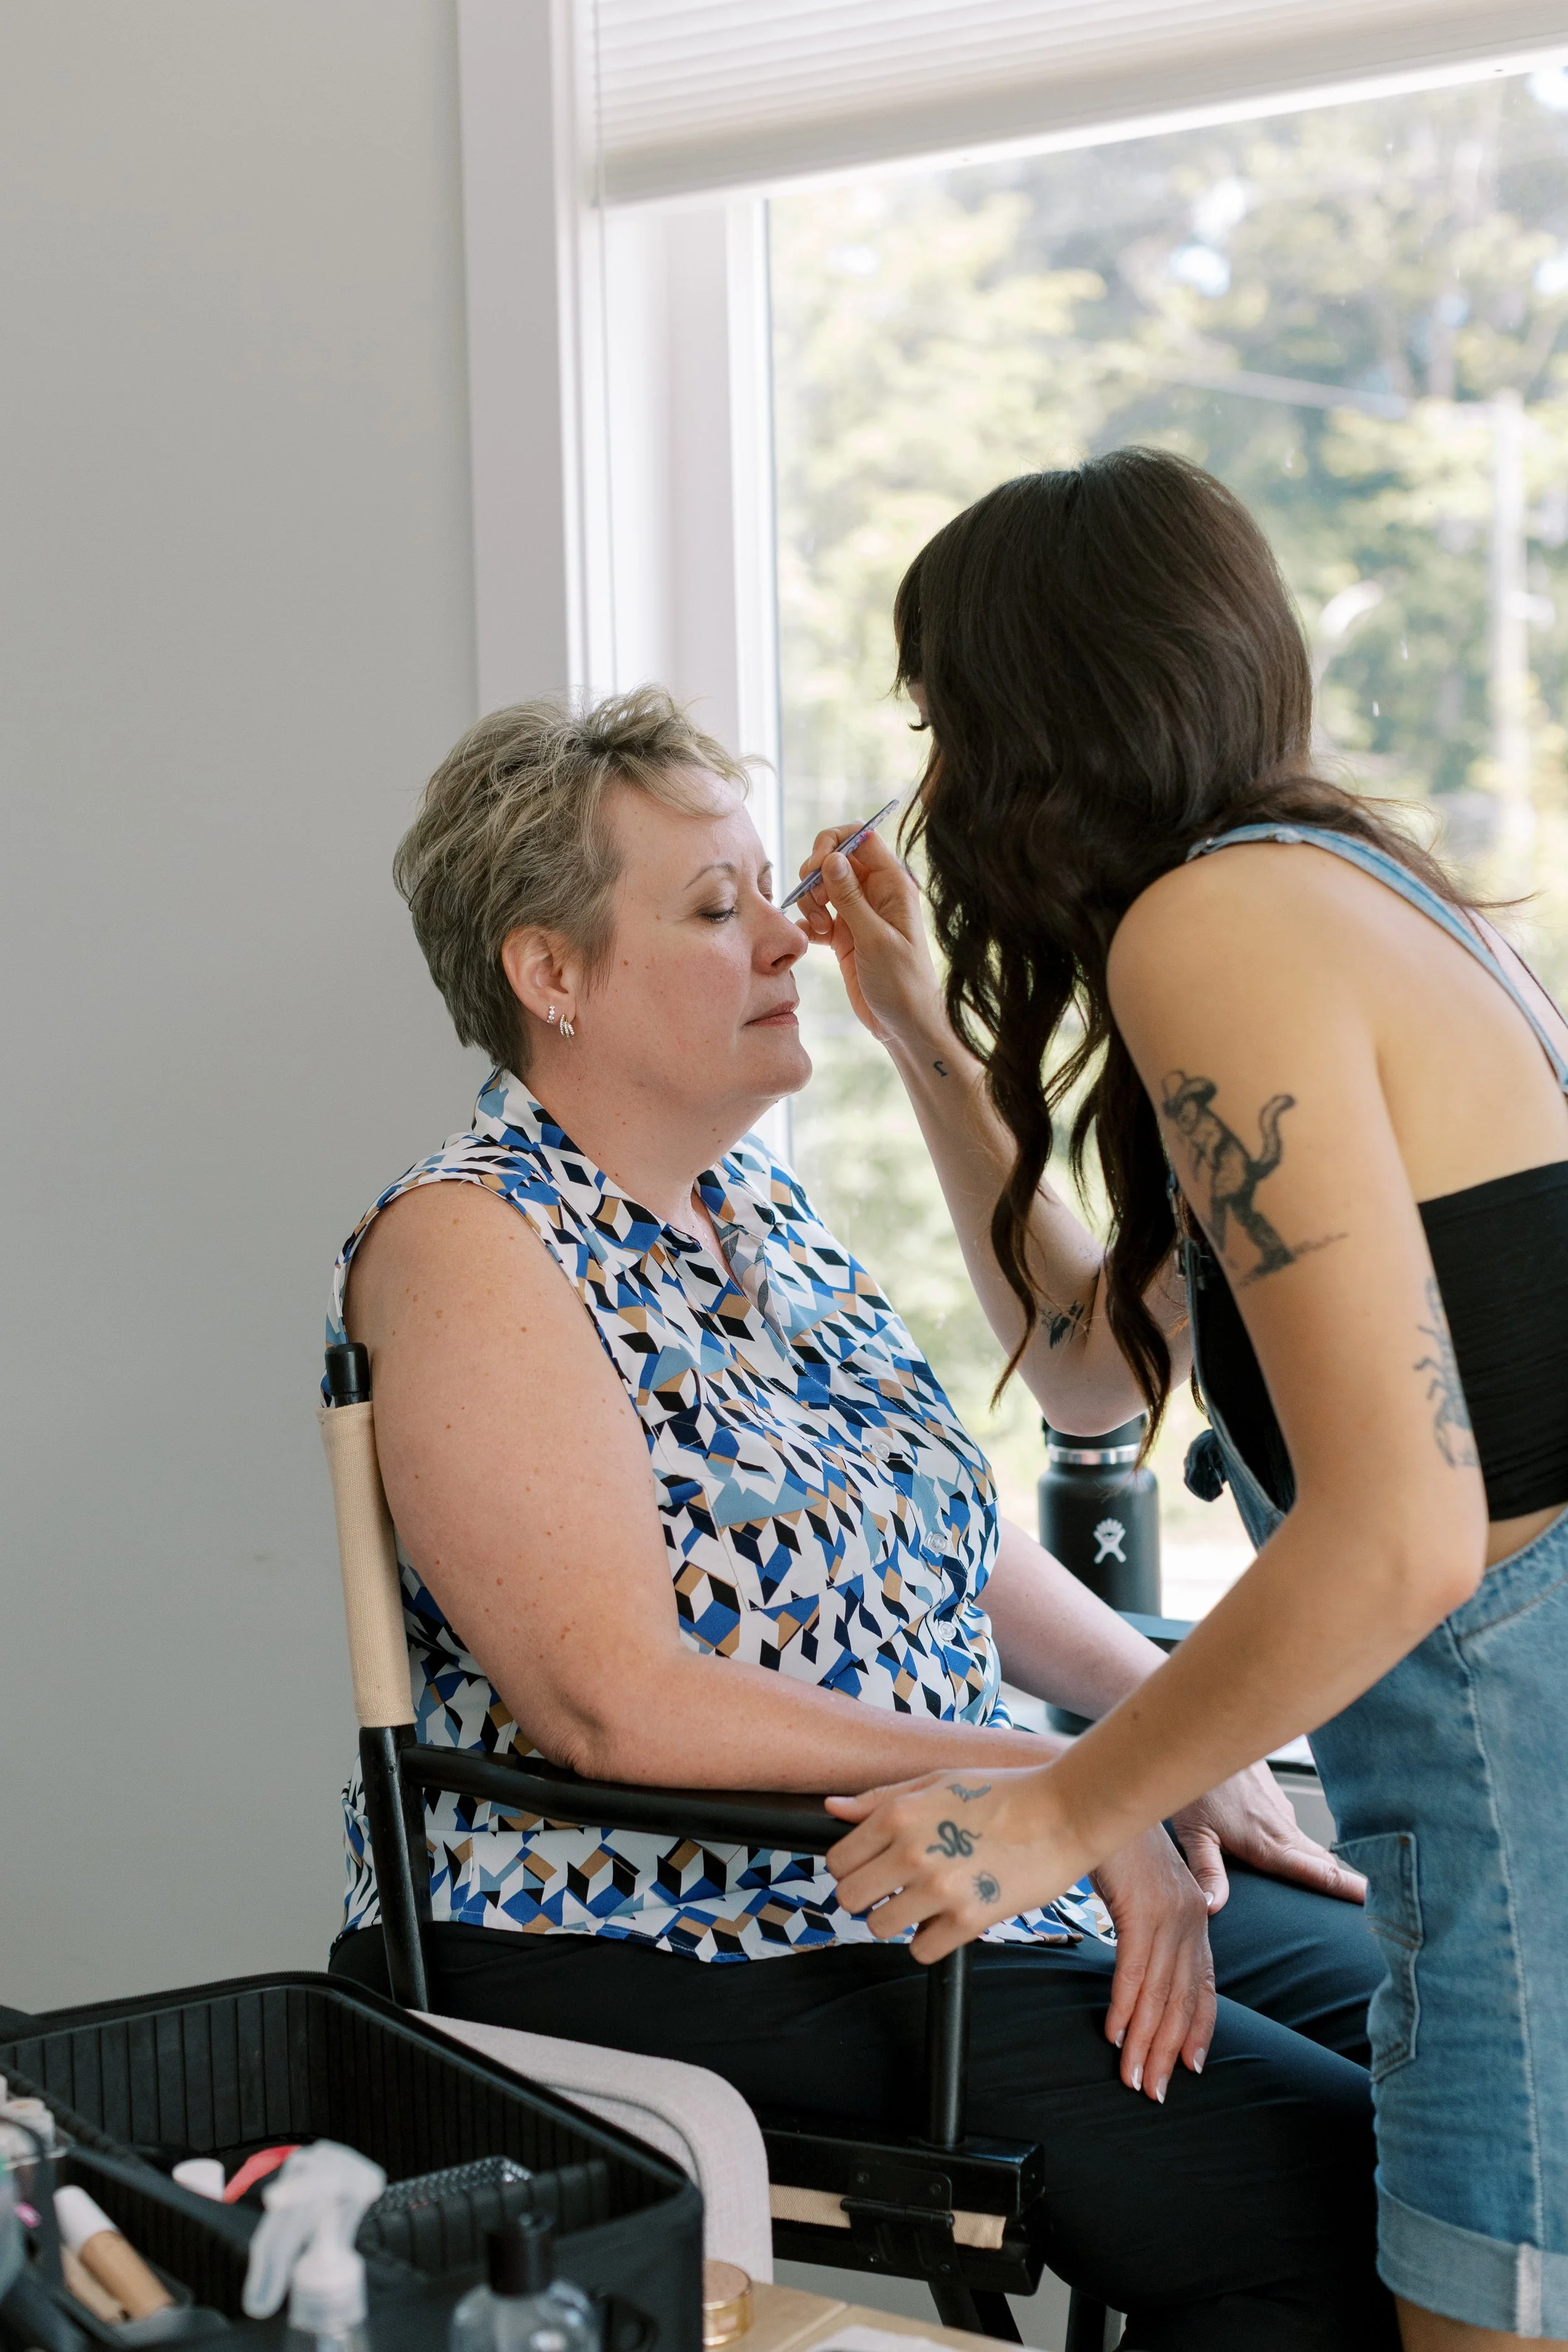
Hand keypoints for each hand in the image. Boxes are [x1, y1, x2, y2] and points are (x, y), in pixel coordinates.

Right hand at [793, 824, 944, 1049]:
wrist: (904, 1026)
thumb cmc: (902, 983)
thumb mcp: (875, 938)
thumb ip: (850, 898)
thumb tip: (831, 858)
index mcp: (893, 884)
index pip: (860, 838)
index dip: (833, 843)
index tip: (816, 867)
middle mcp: (875, 893)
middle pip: (835, 859)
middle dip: (816, 875)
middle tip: (815, 902)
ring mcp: (858, 913)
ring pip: (822, 886)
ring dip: (811, 902)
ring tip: (821, 930)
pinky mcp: (843, 936)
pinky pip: (816, 915)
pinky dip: (807, 924)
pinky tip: (810, 940)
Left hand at [826, 1768, 1214, 2103]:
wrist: (1065, 1812)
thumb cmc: (1003, 1792)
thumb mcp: (937, 1780)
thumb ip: (881, 1798)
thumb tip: (833, 1810)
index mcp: (898, 1814)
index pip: (838, 1861)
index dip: (851, 1868)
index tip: (873, 1870)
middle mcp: (910, 1851)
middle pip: (849, 1898)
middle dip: (868, 1898)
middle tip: (895, 1891)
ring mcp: (939, 1888)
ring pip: (880, 1928)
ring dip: (898, 1921)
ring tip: (925, 1905)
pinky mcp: (969, 1919)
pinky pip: (922, 1950)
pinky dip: (932, 1940)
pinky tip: (950, 1919)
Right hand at [1091, 1827, 1215, 2101]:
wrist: (1099, 1791)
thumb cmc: (1113, 1837)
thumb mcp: (1141, 1885)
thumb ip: (1149, 1919)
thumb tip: (1144, 1951)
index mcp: (1193, 1913)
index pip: (1202, 1983)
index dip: (1198, 2027)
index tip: (1191, 2066)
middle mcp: (1189, 1916)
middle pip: (1182, 1998)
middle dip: (1168, 2050)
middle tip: (1155, 2090)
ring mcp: (1168, 1912)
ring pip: (1158, 1992)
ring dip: (1144, 2041)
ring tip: (1133, 2077)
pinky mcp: (1141, 1906)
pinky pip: (1133, 1968)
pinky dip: (1125, 2005)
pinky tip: (1116, 2033)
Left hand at [1170, 1760, 1366, 1911]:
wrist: (1205, 1736)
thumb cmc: (1197, 1785)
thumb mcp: (1194, 1833)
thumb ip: (1207, 1871)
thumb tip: (1214, 1907)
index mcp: (1269, 1844)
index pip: (1319, 1874)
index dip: (1350, 1891)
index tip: (1377, 1904)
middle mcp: (1283, 1828)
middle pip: (1324, 1863)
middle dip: (1347, 1885)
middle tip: (1368, 1909)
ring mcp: (1282, 1811)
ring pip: (1309, 1846)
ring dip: (1320, 1866)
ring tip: (1330, 1890)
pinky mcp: (1275, 1799)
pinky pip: (1294, 1830)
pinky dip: (1299, 1847)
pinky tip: (1288, 1855)